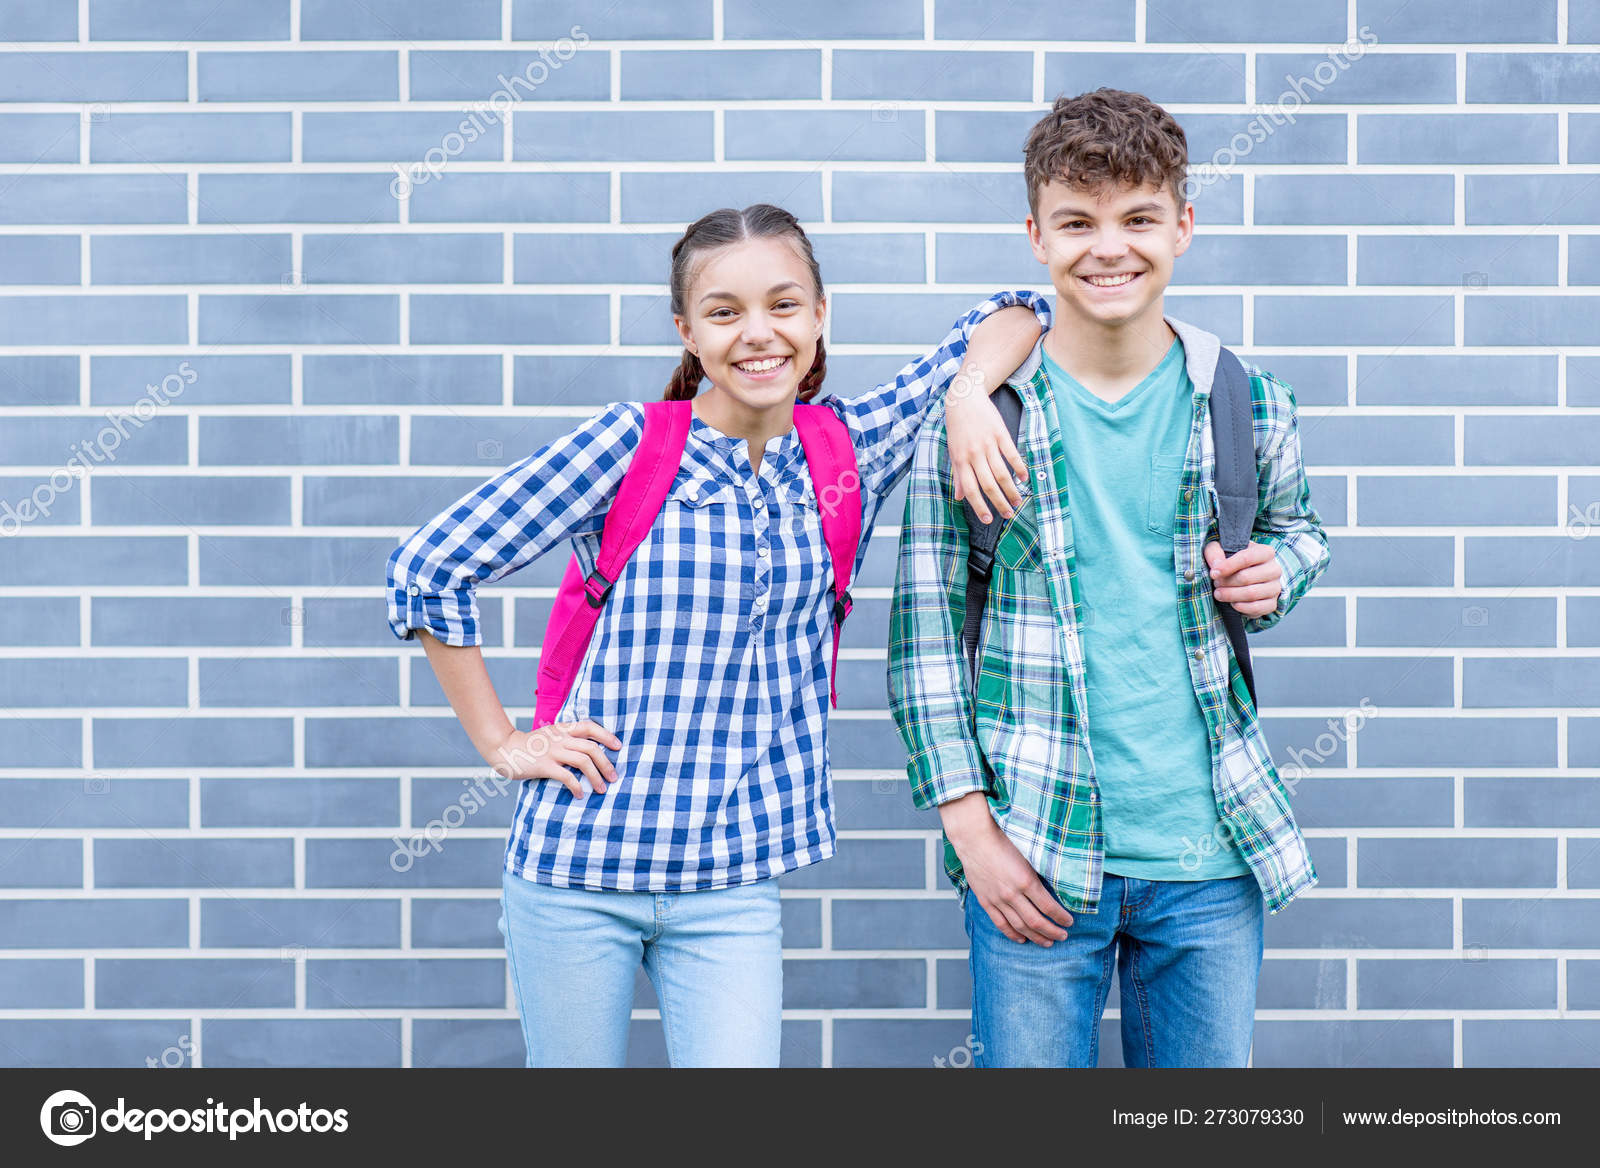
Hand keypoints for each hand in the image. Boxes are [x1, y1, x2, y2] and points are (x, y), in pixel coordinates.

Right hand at [488, 719, 621, 798]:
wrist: (505, 748)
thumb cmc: (530, 745)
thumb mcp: (550, 735)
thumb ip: (566, 739)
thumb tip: (589, 750)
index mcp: (563, 729)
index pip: (589, 726)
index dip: (606, 735)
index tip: (618, 746)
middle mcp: (560, 738)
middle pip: (591, 747)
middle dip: (606, 763)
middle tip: (614, 777)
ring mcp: (552, 751)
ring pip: (583, 761)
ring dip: (596, 777)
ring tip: (601, 789)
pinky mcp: (544, 765)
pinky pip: (566, 776)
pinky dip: (577, 786)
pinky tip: (581, 794)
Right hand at [939, 790, 1073, 944]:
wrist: (974, 839)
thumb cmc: (1002, 841)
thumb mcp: (1027, 854)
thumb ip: (1039, 873)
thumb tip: (1056, 887)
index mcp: (1026, 880)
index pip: (1049, 907)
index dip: (1061, 917)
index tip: (1069, 922)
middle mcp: (1013, 894)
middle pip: (1036, 921)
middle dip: (1053, 931)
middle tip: (1063, 936)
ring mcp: (998, 900)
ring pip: (1020, 926)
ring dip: (1036, 937)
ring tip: (1047, 942)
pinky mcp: (986, 902)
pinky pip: (1001, 924)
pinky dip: (1012, 934)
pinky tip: (1022, 939)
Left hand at [945, 383, 1029, 524]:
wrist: (964, 398)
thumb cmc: (957, 427)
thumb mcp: (953, 451)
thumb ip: (958, 475)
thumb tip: (959, 498)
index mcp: (960, 460)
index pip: (970, 489)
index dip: (979, 506)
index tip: (987, 519)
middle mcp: (974, 454)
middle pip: (988, 484)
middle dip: (998, 502)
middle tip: (1008, 514)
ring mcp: (988, 443)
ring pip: (1001, 472)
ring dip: (1011, 490)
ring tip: (1017, 501)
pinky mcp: (1000, 433)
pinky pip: (1011, 454)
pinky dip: (1019, 468)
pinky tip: (1024, 479)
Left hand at [1204, 540, 1281, 617]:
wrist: (1247, 576)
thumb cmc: (1234, 561)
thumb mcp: (1222, 550)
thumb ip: (1216, 553)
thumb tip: (1216, 565)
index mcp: (1265, 552)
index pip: (1247, 558)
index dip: (1228, 566)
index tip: (1213, 573)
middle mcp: (1274, 569)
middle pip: (1246, 578)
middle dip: (1226, 582)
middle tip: (1216, 583)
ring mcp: (1275, 588)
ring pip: (1251, 594)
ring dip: (1230, 595)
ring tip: (1219, 593)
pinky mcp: (1272, 603)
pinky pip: (1256, 608)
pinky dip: (1240, 607)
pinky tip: (1232, 603)